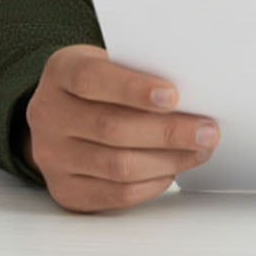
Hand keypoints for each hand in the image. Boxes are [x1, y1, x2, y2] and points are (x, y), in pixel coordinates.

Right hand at [21, 45, 220, 213]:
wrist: (63, 112)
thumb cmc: (102, 83)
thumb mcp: (112, 61)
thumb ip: (141, 70)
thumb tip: (195, 93)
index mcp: (61, 72)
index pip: (92, 79)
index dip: (133, 89)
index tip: (173, 96)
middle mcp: (48, 114)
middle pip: (111, 128)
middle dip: (168, 131)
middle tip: (207, 131)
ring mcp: (52, 157)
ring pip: (117, 165)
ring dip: (168, 159)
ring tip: (199, 151)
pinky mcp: (66, 190)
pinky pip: (115, 194)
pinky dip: (151, 183)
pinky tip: (173, 169)